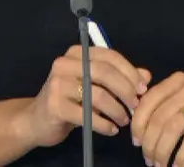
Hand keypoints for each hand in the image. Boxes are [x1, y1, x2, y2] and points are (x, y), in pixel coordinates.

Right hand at [15, 45, 152, 148]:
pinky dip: (104, 124)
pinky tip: (111, 130)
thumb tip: (146, 76)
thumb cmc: (70, 101)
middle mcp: (64, 63)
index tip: (143, 88)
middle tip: (136, 105)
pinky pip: (87, 115)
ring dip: (117, 110)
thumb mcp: (95, 86)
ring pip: (97, 94)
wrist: (37, 120)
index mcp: (77, 53)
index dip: (130, 71)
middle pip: (104, 72)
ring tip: (124, 120)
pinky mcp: (54, 105)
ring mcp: (57, 84)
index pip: (109, 56)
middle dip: (125, 90)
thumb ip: (119, 78)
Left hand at [130, 72, 183, 166]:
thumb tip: (137, 122)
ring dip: (162, 152)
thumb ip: (166, 103)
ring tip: (159, 165)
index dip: (138, 124)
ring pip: (172, 130)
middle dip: (149, 143)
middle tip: (148, 159)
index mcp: (178, 80)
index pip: (148, 101)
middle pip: (158, 118)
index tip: (136, 142)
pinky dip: (181, 157)